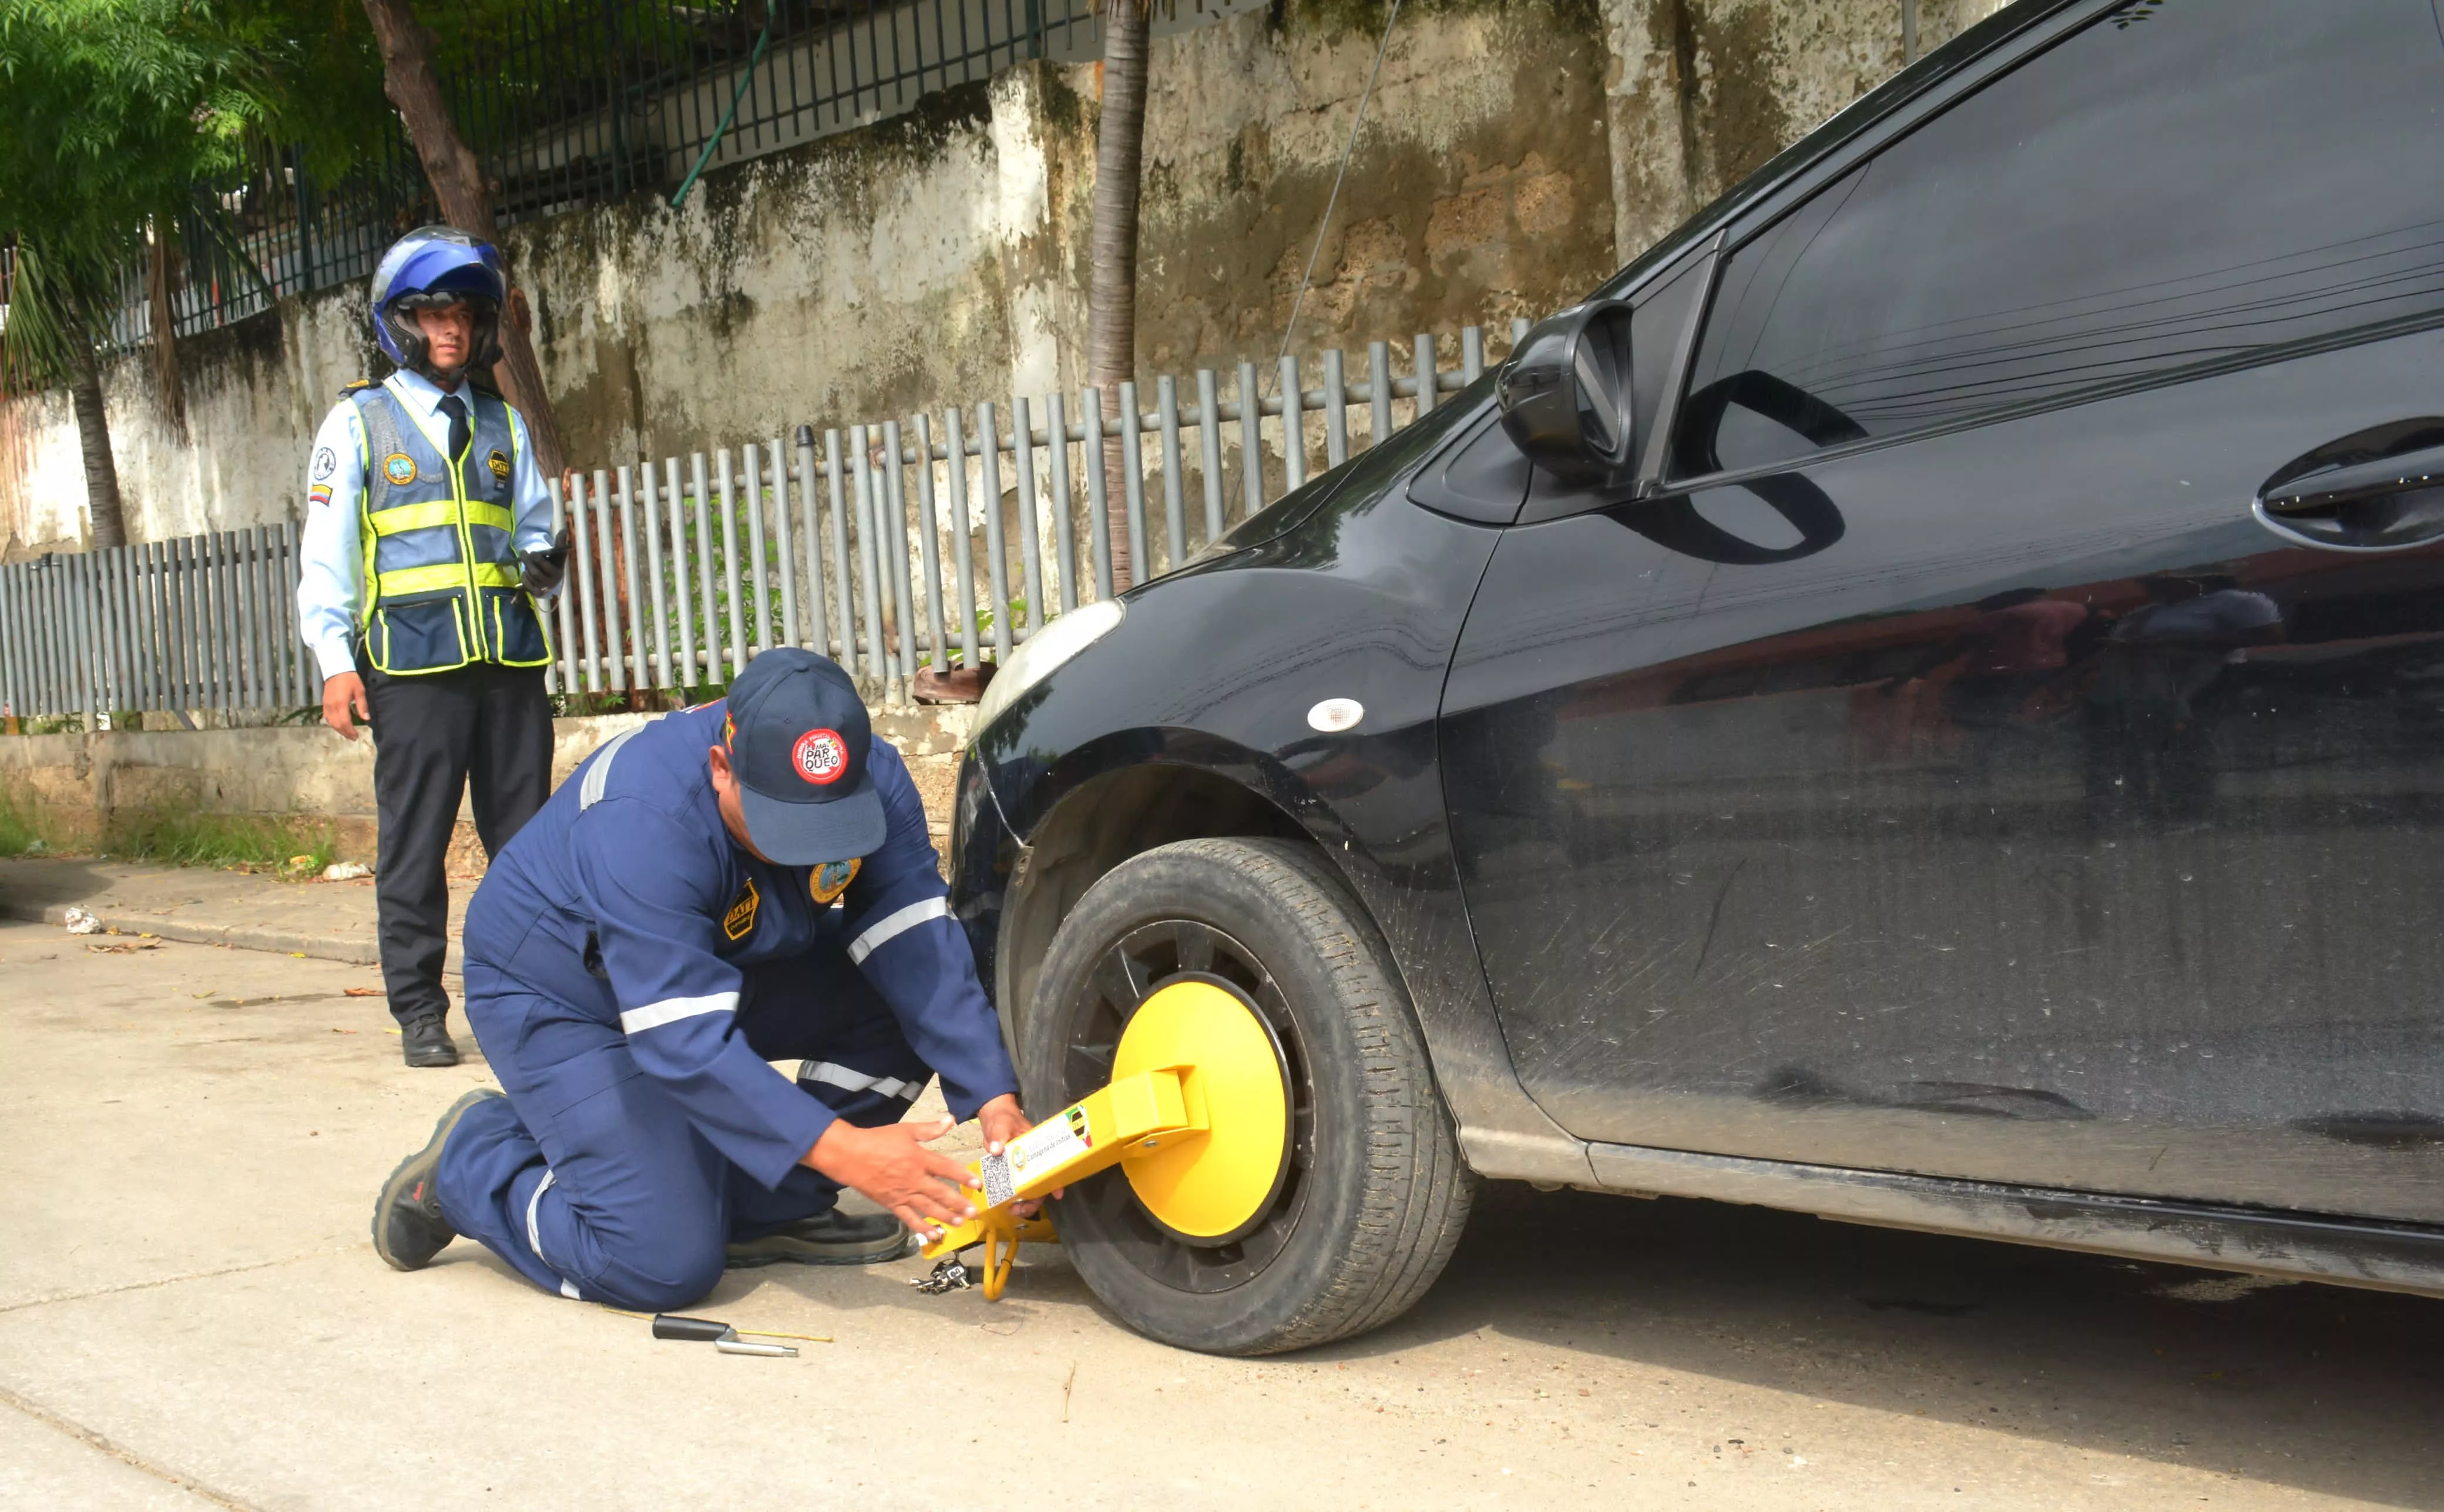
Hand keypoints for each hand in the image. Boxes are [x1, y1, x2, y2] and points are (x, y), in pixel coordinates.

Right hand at [322, 671, 368, 740]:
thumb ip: (362, 706)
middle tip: (353, 737)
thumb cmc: (350, 679)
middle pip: (337, 724)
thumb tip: (366, 719)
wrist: (336, 669)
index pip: (344, 722)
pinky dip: (333, 723)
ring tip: (347, 733)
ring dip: (338, 729)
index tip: (356, 737)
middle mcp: (332, 706)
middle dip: (345, 733)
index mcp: (341, 704)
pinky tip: (339, 724)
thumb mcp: (360, 692)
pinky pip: (327, 716)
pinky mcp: (324, 703)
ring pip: (330, 722)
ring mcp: (326, 705)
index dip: (350, 731)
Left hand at [521, 525, 572, 595]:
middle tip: (523, 552)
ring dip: (526, 568)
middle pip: (535, 573)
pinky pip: (526, 584)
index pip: (546, 567)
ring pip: (530, 578)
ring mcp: (543, 589)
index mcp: (558, 573)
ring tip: (526, 562)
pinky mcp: (536, 593)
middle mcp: (551, 583)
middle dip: (527, 561)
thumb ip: (560, 543)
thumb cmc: (555, 564)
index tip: (533, 552)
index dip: (538, 559)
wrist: (552, 579)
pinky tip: (525, 573)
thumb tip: (564, 530)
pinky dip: (524, 578)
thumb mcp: (558, 554)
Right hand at [801, 1115, 977, 1238]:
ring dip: (946, 1217)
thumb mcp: (905, 1130)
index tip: (977, 1184)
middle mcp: (914, 1179)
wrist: (849, 1155)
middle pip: (941, 1193)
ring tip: (960, 1223)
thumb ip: (929, 1128)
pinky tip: (934, 1235)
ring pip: (929, 1209)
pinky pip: (910, 1219)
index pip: (947, 1169)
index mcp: (919, 1159)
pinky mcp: (892, 1204)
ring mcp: (903, 1194)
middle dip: (959, 1204)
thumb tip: (950, 1119)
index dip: (963, 1176)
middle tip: (974, 1212)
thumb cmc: (877, 1140)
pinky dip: (922, 1228)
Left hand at [978, 1093, 1056, 1213]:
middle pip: (1041, 1185)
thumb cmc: (1003, 1119)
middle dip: (1034, 1200)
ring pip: (1029, 1191)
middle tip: (1020, 1209)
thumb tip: (996, 1149)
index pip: (1050, 1166)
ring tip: (1012, 1210)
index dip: (1055, 1181)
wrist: (992, 1118)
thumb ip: (999, 1136)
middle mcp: (1032, 1161)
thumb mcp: (1002, 1125)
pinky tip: (1005, 1204)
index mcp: (1036, 1148)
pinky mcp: (1010, 1173)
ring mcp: (1021, 1168)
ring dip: (1024, 1203)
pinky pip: (1015, 1189)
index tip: (1057, 1194)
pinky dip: (1012, 1198)